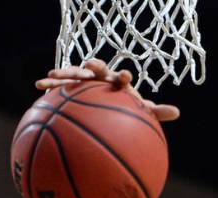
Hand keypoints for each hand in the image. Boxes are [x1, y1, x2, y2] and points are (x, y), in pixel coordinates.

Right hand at [35, 58, 179, 121]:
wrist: (108, 104)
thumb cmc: (126, 107)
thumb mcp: (141, 111)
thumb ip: (156, 112)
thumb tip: (177, 112)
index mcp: (118, 82)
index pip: (122, 78)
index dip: (124, 76)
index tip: (127, 77)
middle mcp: (102, 77)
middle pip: (97, 69)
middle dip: (93, 66)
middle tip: (90, 67)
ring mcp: (85, 80)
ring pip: (74, 73)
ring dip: (66, 72)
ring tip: (53, 75)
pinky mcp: (72, 86)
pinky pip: (60, 85)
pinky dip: (51, 84)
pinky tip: (40, 86)